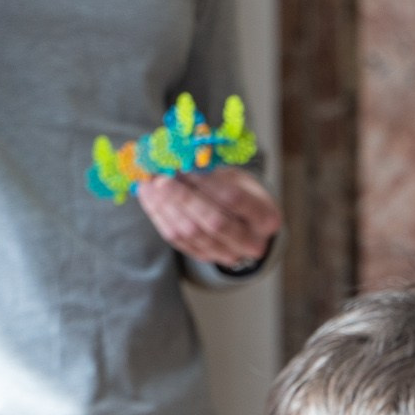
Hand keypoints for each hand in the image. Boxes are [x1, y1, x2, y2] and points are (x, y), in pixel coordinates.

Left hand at [136, 168, 280, 269]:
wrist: (243, 222)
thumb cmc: (240, 192)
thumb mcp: (237, 179)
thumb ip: (211, 172)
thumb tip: (177, 157)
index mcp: (266, 218)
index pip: (234, 199)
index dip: (205, 182)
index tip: (184, 165)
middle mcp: (251, 242)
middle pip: (213, 222)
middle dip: (183, 198)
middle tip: (161, 177)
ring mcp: (227, 255)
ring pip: (191, 233)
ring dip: (165, 206)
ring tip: (148, 183)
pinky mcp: (204, 257)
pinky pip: (177, 240)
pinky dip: (158, 216)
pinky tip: (148, 196)